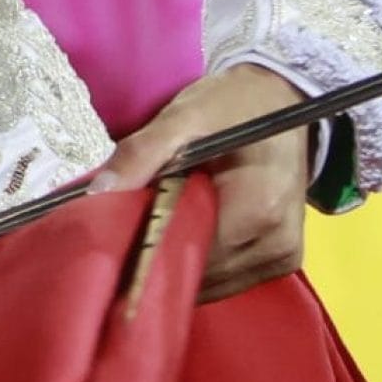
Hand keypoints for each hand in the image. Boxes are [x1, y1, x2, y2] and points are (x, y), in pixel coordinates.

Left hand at [89, 63, 308, 302]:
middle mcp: (277, 247)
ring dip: (180, 261)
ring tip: (148, 230)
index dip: (146, 246)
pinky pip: (231, 276)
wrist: (282, 99)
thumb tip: (98, 192)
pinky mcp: (281, 258)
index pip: (190, 251)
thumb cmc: (233, 104)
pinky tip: (177, 234)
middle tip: (122, 231)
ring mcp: (283, 258)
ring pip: (215, 282)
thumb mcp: (185, 115)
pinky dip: (201, 259)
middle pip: (203, 273)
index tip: (110, 234)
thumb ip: (142, 152)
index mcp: (258, 211)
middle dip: (159, 256)